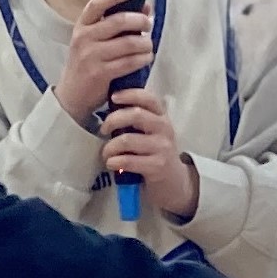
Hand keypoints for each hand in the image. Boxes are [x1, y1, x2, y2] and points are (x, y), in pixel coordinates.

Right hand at [58, 0, 155, 125]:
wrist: (72, 95)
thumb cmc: (87, 64)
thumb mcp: (95, 41)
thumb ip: (117, 23)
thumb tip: (145, 6)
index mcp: (82, 26)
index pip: (98, 3)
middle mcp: (84, 37)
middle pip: (118, 21)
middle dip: (139, 21)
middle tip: (148, 25)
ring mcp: (91, 56)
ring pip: (127, 43)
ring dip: (145, 43)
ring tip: (150, 46)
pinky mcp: (100, 73)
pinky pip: (128, 62)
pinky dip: (142, 59)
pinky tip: (146, 58)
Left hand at [100, 86, 199, 219]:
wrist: (173, 183)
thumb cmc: (155, 153)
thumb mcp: (152, 132)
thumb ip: (137, 118)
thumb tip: (111, 105)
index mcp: (162, 116)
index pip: (148, 98)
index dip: (129, 94)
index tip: (113, 97)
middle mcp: (165, 129)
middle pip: (135, 115)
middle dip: (113, 120)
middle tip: (103, 129)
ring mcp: (162, 148)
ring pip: (127, 139)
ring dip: (110, 146)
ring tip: (106, 153)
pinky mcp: (157, 166)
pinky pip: (128, 160)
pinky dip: (114, 161)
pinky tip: (111, 163)